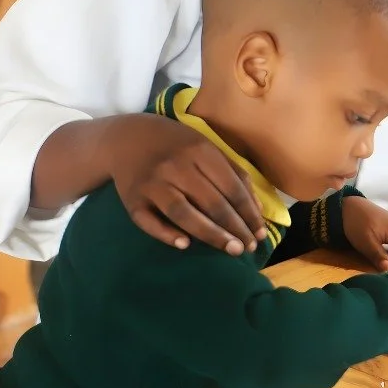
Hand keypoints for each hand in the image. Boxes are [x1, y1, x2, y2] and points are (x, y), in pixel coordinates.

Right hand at [106, 113, 264, 253]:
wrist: (127, 137)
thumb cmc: (177, 145)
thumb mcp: (207, 147)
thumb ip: (233, 173)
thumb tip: (256, 209)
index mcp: (200, 151)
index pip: (231, 188)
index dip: (248, 213)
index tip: (260, 233)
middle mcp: (176, 167)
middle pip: (211, 203)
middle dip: (235, 228)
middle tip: (249, 248)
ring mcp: (153, 183)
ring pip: (184, 214)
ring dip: (211, 234)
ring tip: (231, 249)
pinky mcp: (132, 199)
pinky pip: (148, 221)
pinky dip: (166, 234)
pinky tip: (184, 244)